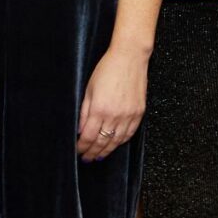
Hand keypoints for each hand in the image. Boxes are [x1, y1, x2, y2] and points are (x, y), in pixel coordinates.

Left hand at [77, 45, 147, 159]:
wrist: (129, 58)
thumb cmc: (107, 70)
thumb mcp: (88, 90)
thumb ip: (84, 112)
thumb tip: (81, 130)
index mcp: (100, 109)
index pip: (89, 136)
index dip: (83, 147)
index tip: (78, 151)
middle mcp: (115, 115)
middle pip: (102, 142)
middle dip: (93, 152)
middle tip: (87, 159)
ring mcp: (129, 115)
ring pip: (117, 141)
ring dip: (107, 151)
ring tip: (98, 157)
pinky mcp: (139, 113)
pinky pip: (130, 133)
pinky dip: (121, 142)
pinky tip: (114, 145)